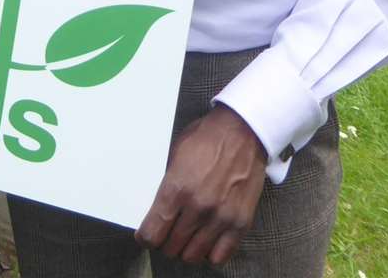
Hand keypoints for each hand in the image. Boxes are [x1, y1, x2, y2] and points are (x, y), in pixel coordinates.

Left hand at [135, 105, 266, 265]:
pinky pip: (220, 255)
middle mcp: (198, 206)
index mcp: (177, 188)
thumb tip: (155, 209)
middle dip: (165, 243)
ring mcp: (221, 217)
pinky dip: (210, 252)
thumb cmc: (206, 139)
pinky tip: (206, 240)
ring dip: (186, 249)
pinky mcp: (241, 222)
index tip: (145, 236)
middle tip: (166, 235)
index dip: (146, 238)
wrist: (242, 132)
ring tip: (185, 238)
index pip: (153, 232)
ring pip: (193, 255)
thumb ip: (167, 185)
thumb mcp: (175, 156)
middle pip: (171, 246)